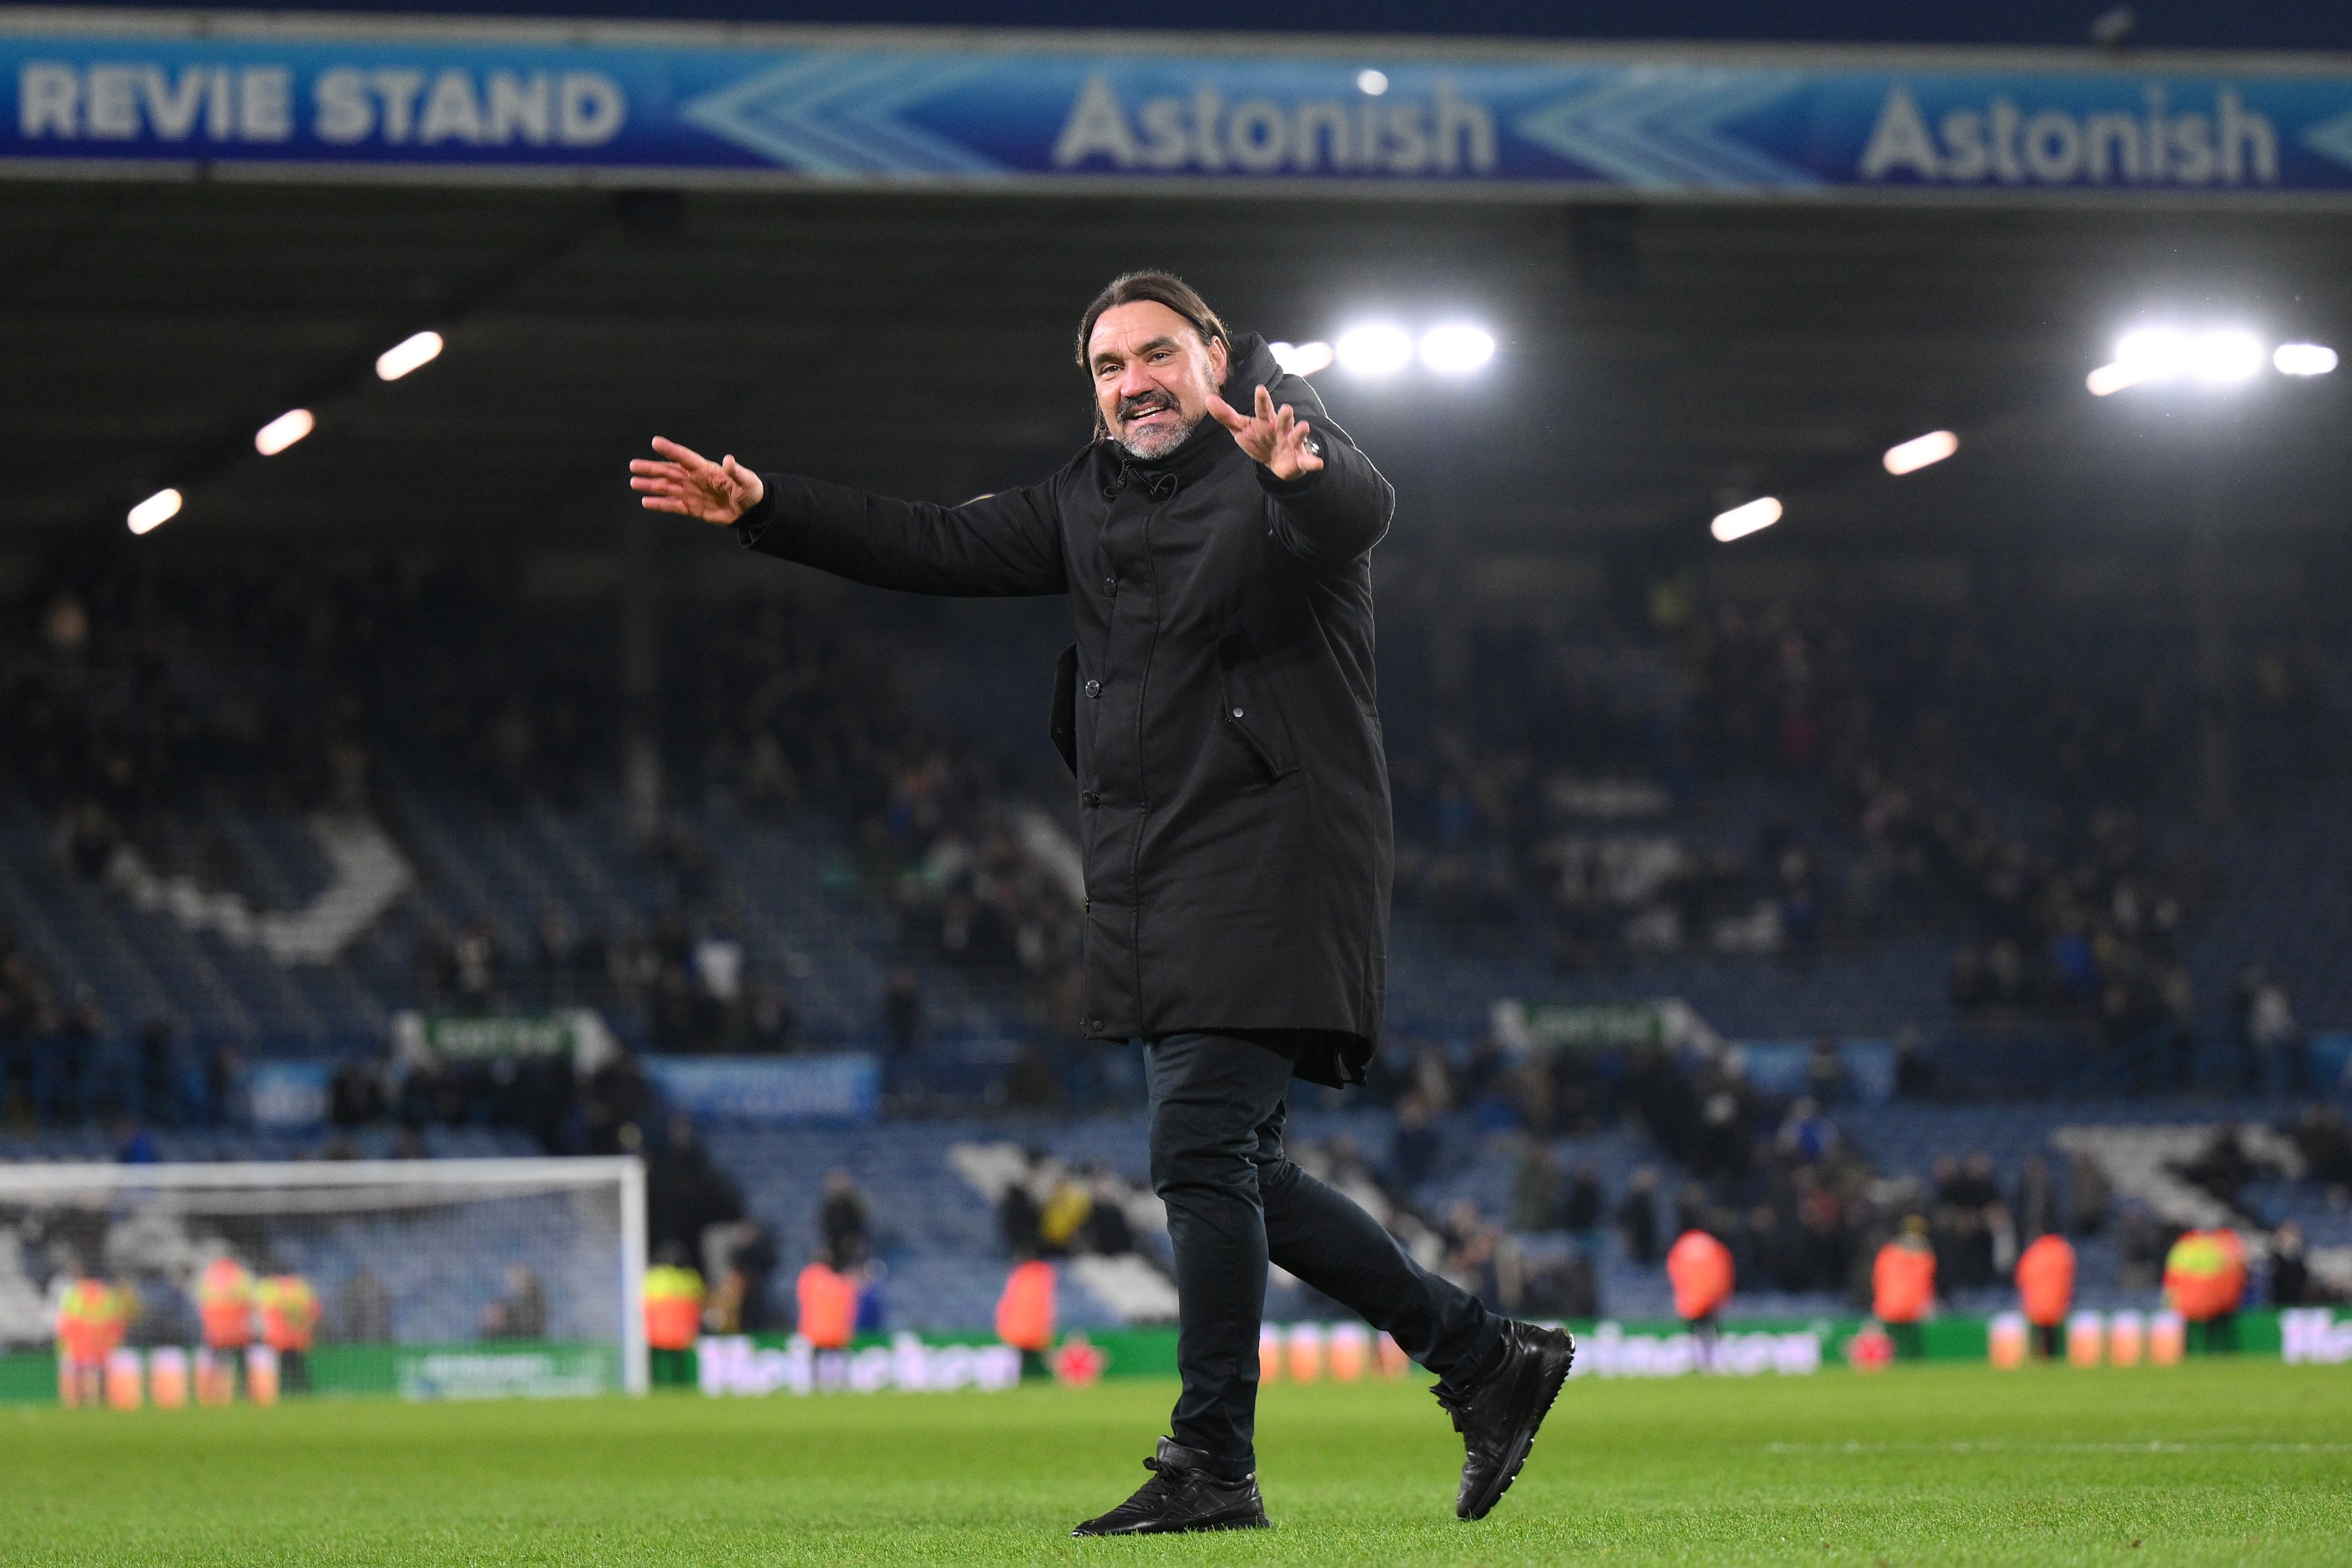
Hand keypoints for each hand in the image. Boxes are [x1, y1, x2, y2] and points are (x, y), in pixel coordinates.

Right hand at [628, 437, 764, 524]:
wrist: (751, 510)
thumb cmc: (750, 490)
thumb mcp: (746, 480)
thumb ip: (736, 471)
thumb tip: (728, 460)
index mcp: (706, 469)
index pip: (685, 457)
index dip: (671, 450)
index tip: (655, 442)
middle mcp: (695, 479)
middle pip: (669, 471)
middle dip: (651, 468)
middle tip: (633, 465)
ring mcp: (692, 493)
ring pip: (667, 488)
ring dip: (651, 485)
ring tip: (634, 482)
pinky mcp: (693, 508)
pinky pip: (674, 505)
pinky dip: (660, 504)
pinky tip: (646, 502)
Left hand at [1207, 384, 1323, 480]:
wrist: (1277, 462)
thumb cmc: (1259, 439)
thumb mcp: (1241, 429)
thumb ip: (1226, 416)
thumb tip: (1208, 399)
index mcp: (1266, 421)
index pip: (1262, 409)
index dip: (1261, 400)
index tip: (1260, 389)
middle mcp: (1280, 428)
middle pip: (1282, 420)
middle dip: (1284, 415)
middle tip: (1286, 408)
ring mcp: (1291, 442)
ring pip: (1296, 435)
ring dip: (1300, 431)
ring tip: (1304, 426)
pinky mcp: (1298, 458)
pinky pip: (1306, 460)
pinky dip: (1312, 462)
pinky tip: (1318, 463)